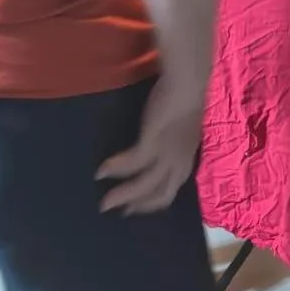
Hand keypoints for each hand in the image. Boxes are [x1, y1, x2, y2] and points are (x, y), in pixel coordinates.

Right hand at [97, 80, 201, 214]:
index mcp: (186, 156)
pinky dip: (115, 169)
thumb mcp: (181, 123)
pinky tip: (101, 171)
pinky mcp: (152, 142)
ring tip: (104, 202)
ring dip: (123, 195)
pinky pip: (132, 163)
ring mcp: (166, 153)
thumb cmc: (185, 94)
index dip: (152, 202)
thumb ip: (173, 137)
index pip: (171, 189)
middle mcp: (179, 160)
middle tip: (118, 210)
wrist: (188, 80)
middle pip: (161, 195)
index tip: (133, 206)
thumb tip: (157, 140)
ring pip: (145, 185)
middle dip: (138, 204)